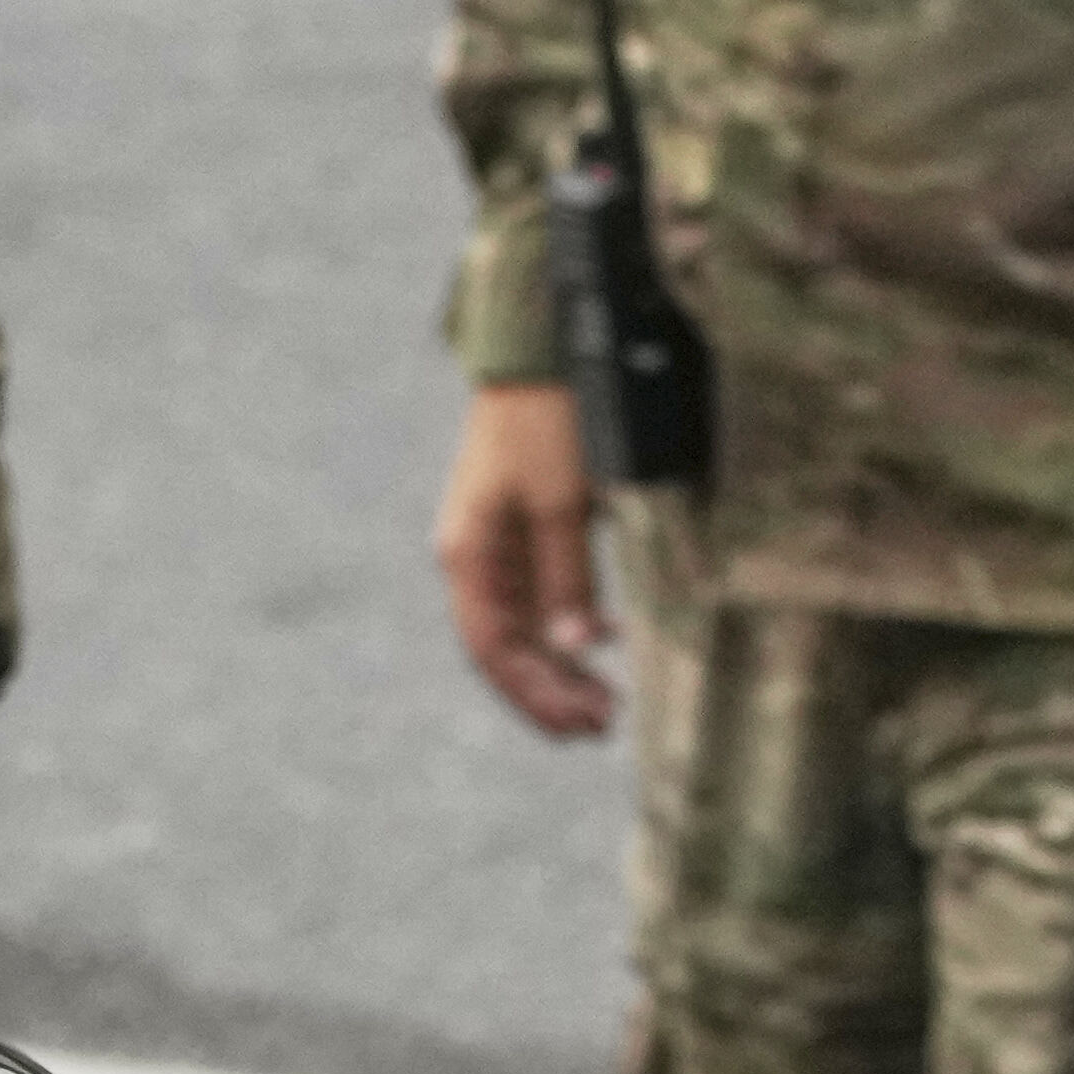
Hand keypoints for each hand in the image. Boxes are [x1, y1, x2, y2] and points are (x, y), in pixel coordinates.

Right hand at [437, 380, 613, 739]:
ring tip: (605, 701)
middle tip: (603, 724)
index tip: (578, 724)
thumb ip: (567, 578)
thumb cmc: (548, 418)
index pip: (492, 648)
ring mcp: (497, 547)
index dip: (532, 694)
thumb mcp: (562, 501)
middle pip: (506, 648)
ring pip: (524, 629)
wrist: (544, 348)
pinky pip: (540, 600)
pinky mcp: (524, 531)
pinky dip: (568, 630)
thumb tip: (575, 650)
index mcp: (468, 554)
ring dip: (561, 668)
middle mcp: (474, 558)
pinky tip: (604, 646)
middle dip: (551, 691)